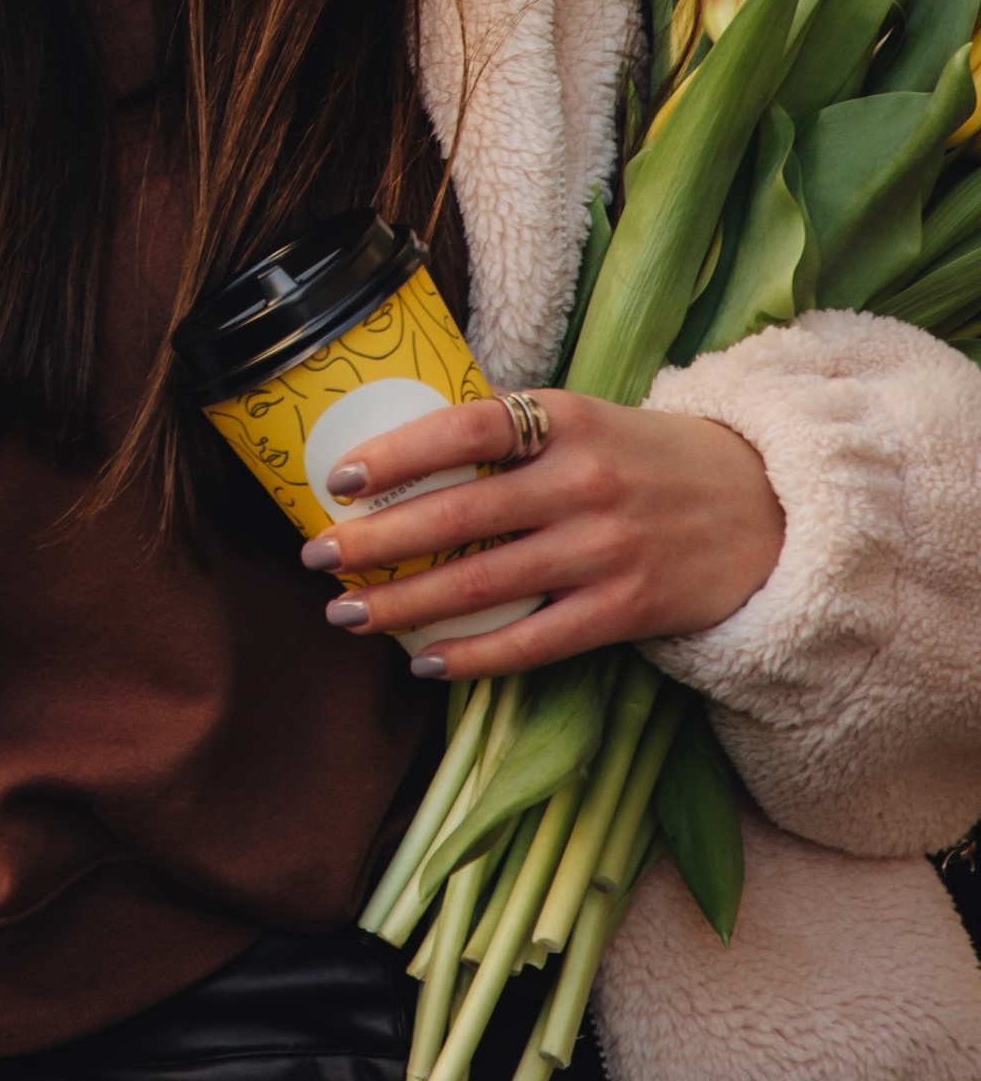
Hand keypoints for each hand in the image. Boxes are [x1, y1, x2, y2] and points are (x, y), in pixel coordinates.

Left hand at [301, 391, 786, 677]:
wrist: (765, 508)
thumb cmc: (647, 458)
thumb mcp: (585, 420)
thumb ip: (509, 434)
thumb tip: (401, 448)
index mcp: (566, 421)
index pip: (466, 431)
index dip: (398, 453)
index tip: (340, 477)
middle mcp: (583, 483)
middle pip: (460, 517)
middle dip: (377, 542)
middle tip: (316, 557)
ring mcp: (606, 550)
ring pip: (484, 586)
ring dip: (405, 604)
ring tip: (347, 613)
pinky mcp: (626, 611)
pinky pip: (533, 640)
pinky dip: (473, 657)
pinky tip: (423, 661)